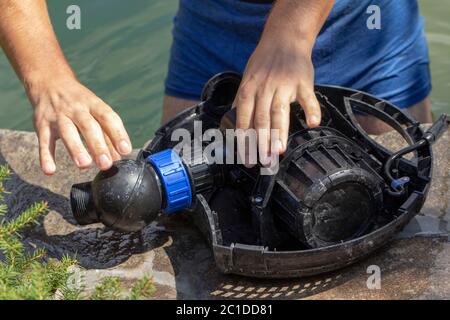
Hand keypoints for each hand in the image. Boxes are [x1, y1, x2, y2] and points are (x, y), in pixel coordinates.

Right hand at [27, 75, 131, 174]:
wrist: (49, 82)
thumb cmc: (79, 102)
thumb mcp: (94, 111)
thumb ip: (106, 135)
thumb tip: (118, 157)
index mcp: (93, 104)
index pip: (108, 117)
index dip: (118, 134)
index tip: (125, 150)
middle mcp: (76, 108)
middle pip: (88, 126)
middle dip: (98, 146)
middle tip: (106, 164)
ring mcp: (58, 116)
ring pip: (67, 132)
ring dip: (75, 149)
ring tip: (84, 165)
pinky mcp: (41, 124)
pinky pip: (43, 141)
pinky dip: (45, 156)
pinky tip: (50, 170)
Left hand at [234, 36, 321, 165]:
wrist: (284, 39)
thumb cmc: (264, 63)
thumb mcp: (247, 79)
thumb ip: (242, 102)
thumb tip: (234, 124)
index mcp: (248, 90)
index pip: (244, 120)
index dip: (244, 141)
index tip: (246, 159)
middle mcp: (264, 89)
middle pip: (261, 119)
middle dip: (261, 143)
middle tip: (263, 162)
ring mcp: (284, 85)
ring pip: (280, 111)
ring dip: (279, 132)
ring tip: (278, 151)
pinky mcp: (302, 82)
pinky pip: (307, 97)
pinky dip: (311, 110)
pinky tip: (312, 124)